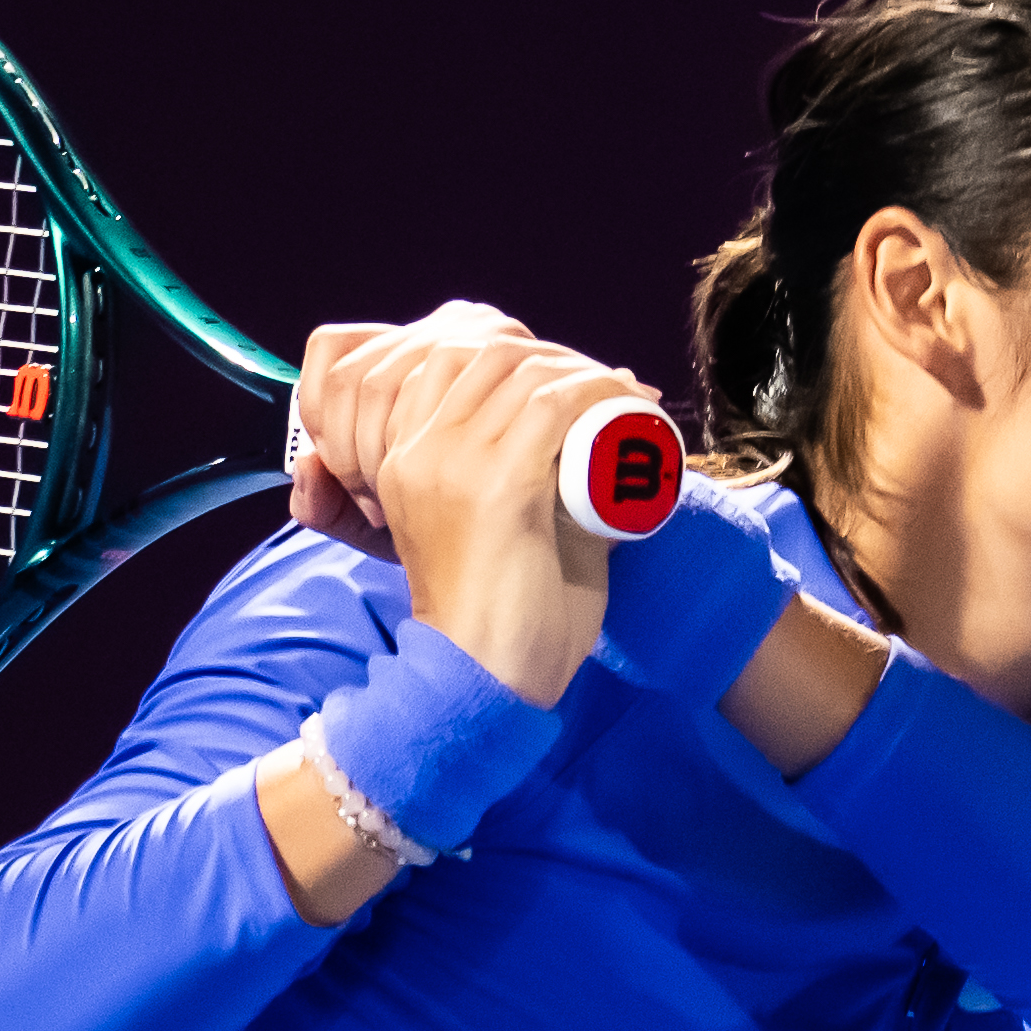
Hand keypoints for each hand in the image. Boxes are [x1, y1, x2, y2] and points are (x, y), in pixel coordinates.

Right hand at [291, 304, 655, 706]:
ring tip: (621, 395)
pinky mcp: (496, 486)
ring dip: (582, 368)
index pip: (441, 353)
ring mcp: (451, 463)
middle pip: (483, 349)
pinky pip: (552, 405)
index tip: (568, 376)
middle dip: (551, 353)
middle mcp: (416, 451)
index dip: (511, 348)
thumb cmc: (504, 614)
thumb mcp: (486, 521)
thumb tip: (596, 422)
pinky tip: (630, 402)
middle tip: (604, 385)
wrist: (488, 682)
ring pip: (521, 369)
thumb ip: (513, 475)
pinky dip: (600, 391)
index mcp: (401, 459)